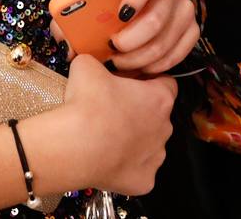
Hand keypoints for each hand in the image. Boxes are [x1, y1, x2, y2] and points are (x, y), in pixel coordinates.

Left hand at [52, 0, 198, 74]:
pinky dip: (157, 65)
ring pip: (165, 40)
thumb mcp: (88, 4)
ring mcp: (184, 9)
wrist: (132, 10)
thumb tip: (65, 43)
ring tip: (120, 63)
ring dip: (140, 58)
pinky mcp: (192, 30)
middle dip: (132, 40)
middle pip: (156, 17)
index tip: (120, 15)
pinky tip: (141, 68)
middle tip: (112, 49)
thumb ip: (70, 18)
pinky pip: (178, 53)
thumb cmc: (107, 5)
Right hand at [53, 54, 176, 194]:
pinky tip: (107, 158)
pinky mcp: (144, 180)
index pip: (166, 83)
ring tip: (106, 135)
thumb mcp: (87, 65)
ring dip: (134, 139)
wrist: (75, 146)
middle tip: (111, 108)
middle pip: (157, 115)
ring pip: (149, 144)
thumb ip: (97, 61)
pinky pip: (138, 170)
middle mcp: (165, 127)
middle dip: (138, 111)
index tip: (131, 82)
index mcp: (159, 98)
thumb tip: (91, 61)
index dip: (148, 80)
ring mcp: (156, 156)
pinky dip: (126, 165)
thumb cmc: (86, 106)